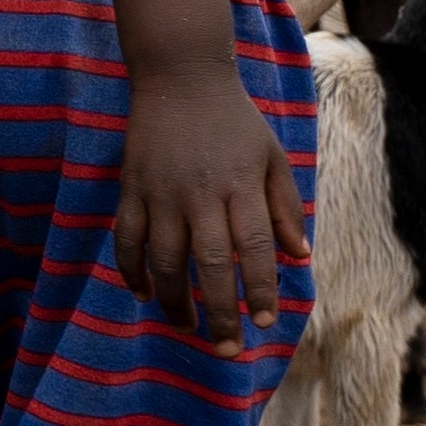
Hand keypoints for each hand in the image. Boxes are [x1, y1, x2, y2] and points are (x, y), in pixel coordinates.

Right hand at [113, 66, 304, 353]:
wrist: (180, 75)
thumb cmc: (235, 120)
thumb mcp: (271, 156)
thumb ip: (285, 207)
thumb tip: (299, 257)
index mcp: (240, 185)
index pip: (253, 247)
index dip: (258, 288)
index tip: (262, 322)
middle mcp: (200, 192)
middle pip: (208, 263)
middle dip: (218, 312)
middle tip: (226, 350)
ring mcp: (161, 191)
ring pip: (164, 259)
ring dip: (174, 301)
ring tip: (187, 327)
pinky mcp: (132, 187)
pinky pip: (126, 239)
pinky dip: (132, 271)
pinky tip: (144, 294)